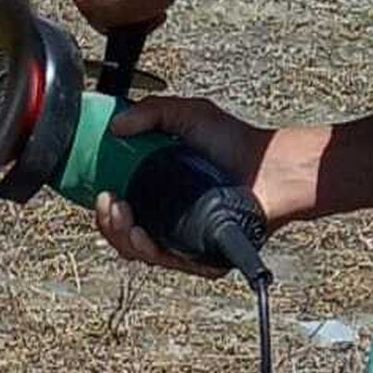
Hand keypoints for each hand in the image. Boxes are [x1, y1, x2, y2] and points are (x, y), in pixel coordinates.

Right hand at [93, 95, 276, 271]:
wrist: (273, 168)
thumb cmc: (237, 142)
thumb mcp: (188, 114)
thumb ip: (151, 111)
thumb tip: (115, 125)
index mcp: (156, 189)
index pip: (118, 205)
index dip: (103, 204)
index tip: (100, 192)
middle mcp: (166, 217)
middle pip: (122, 233)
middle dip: (108, 222)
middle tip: (111, 204)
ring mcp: (182, 239)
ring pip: (139, 251)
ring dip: (123, 237)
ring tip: (124, 218)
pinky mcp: (201, 257)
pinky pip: (169, 261)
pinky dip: (152, 252)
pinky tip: (145, 237)